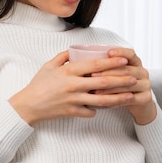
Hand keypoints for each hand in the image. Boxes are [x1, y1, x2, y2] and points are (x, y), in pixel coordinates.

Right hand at [8, 51, 138, 124]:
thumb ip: (64, 56)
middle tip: (134, 78)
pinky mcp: (73, 112)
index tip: (124, 60)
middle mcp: (74, 85)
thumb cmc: (38, 84)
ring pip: (101, 100)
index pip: (95, 65)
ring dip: (118, 98)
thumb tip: (76, 50)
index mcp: (69, 71)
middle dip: (121, 80)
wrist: (28, 106)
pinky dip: (99, 109)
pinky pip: (91, 111)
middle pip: (103, 82)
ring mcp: (74, 100)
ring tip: (130, 96)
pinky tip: (106, 107)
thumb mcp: (49, 65)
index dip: (112, 62)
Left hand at [91, 47, 156, 124]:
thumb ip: (107, 66)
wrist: (139, 103)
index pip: (130, 54)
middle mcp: (143, 72)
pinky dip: (116, 100)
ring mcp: (146, 85)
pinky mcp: (146, 98)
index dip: (120, 52)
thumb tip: (82, 59)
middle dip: (108, 72)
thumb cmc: (122, 86)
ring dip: (110, 88)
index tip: (108, 52)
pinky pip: (130, 98)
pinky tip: (105, 101)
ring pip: (127, 85)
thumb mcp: (117, 74)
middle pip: (126, 70)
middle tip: (92, 75)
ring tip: (95, 90)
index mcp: (136, 62)